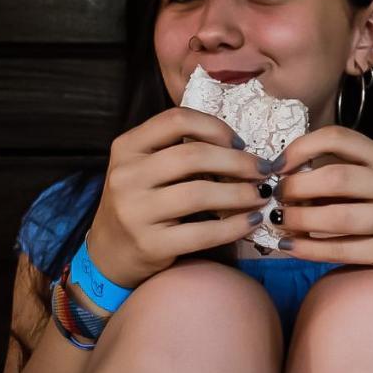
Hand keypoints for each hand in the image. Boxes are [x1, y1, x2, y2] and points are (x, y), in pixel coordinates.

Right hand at [88, 108, 272, 287]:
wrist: (109, 253)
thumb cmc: (141, 202)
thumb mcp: (146, 166)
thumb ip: (178, 148)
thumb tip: (239, 142)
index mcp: (127, 147)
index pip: (176, 120)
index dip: (215, 127)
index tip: (239, 142)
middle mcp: (126, 176)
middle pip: (193, 155)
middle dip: (238, 162)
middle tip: (263, 170)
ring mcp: (135, 211)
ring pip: (200, 193)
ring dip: (240, 193)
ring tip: (262, 195)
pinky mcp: (149, 244)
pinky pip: (203, 232)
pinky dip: (234, 226)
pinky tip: (251, 221)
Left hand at [269, 126, 372, 296]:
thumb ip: (353, 169)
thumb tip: (293, 172)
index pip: (340, 138)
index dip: (302, 147)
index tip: (279, 164)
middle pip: (335, 178)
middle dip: (296, 187)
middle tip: (277, 196)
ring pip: (337, 217)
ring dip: (299, 220)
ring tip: (280, 222)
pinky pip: (342, 250)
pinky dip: (310, 249)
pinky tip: (291, 246)